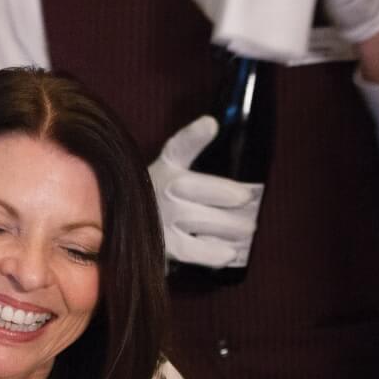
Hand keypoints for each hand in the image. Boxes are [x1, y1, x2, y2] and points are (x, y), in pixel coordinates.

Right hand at [148, 116, 263, 269]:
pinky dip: (217, 252)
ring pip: (208, 221)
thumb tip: (223, 142)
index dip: (194, 135)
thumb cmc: (161, 198)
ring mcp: (163, 218)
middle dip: (237, 199)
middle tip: (250, 204)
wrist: (128, 229)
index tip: (210, 125)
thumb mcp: (172, 171)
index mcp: (167, 166)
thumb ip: (195, 155)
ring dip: (235, 227)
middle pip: (208, 191)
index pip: (180, 147)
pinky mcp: (165, 246)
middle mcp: (163, 189)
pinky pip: (197, 250)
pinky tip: (230, 253)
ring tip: (247, 230)